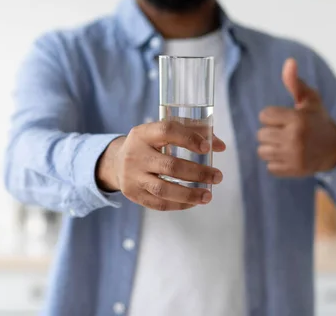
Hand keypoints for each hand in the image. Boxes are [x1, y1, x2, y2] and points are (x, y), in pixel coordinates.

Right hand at [96, 121, 225, 210]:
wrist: (116, 162)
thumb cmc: (149, 145)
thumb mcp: (161, 133)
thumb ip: (192, 133)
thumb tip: (220, 146)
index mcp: (143, 134)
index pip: (167, 131)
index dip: (189, 138)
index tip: (207, 148)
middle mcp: (135, 154)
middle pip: (169, 166)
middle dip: (198, 172)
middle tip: (217, 176)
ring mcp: (132, 176)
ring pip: (163, 189)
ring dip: (190, 194)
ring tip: (208, 195)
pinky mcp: (133, 194)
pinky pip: (158, 203)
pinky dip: (179, 204)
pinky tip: (193, 202)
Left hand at [257, 58, 335, 176]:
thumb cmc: (317, 120)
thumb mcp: (310, 100)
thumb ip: (295, 83)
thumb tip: (289, 62)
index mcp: (297, 119)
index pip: (264, 115)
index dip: (272, 116)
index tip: (285, 118)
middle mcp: (295, 138)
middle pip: (261, 134)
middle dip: (271, 131)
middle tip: (286, 132)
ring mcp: (294, 156)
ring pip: (262, 151)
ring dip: (271, 147)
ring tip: (286, 144)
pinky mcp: (293, 170)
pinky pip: (269, 166)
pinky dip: (276, 162)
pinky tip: (289, 156)